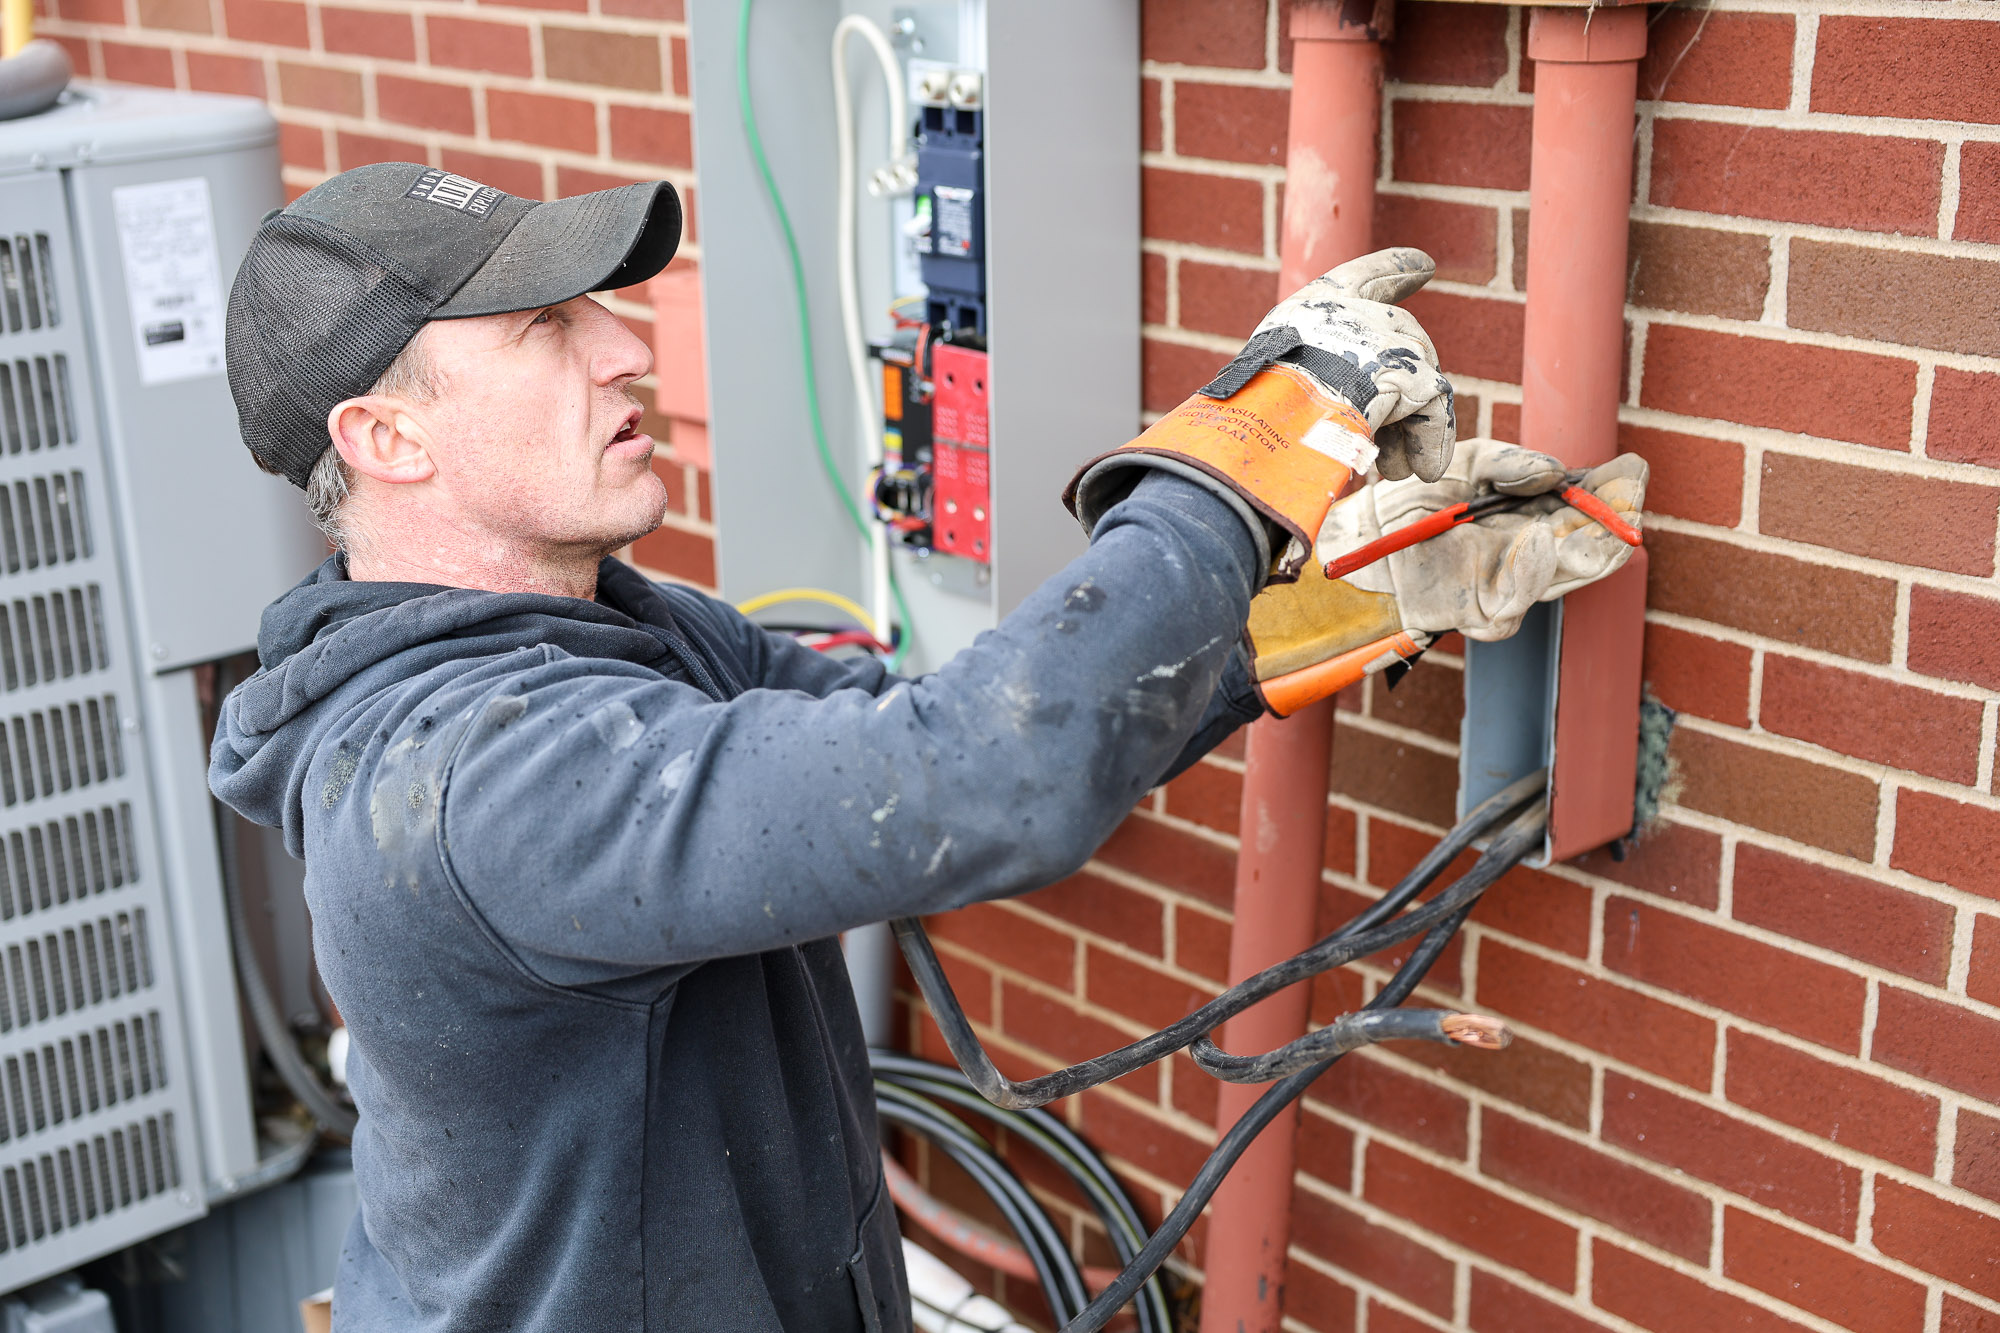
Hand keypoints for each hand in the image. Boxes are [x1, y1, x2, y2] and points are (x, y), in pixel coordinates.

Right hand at [1237, 247, 1456, 483]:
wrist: (1274, 410)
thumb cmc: (1259, 403)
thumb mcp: (1273, 378)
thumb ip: (1306, 381)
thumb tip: (1329, 427)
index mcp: (1318, 303)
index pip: (1365, 277)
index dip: (1395, 269)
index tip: (1425, 264)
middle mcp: (1360, 310)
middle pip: (1400, 341)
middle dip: (1403, 387)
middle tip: (1394, 443)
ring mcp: (1388, 336)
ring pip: (1416, 381)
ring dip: (1409, 429)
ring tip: (1396, 468)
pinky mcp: (1413, 370)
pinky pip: (1433, 408)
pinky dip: (1430, 442)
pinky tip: (1425, 470)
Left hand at [1243, 440, 1648, 714]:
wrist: (1349, 532)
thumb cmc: (1406, 496)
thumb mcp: (1460, 464)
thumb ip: (1505, 462)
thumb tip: (1552, 470)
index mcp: (1524, 521)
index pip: (1580, 516)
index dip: (1609, 501)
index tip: (1634, 477)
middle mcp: (1518, 558)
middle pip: (1579, 556)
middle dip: (1607, 535)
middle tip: (1631, 512)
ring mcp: (1496, 589)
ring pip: (1553, 586)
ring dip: (1576, 560)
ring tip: (1585, 529)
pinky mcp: (1467, 615)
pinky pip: (1509, 612)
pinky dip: (1528, 582)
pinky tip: (1538, 545)